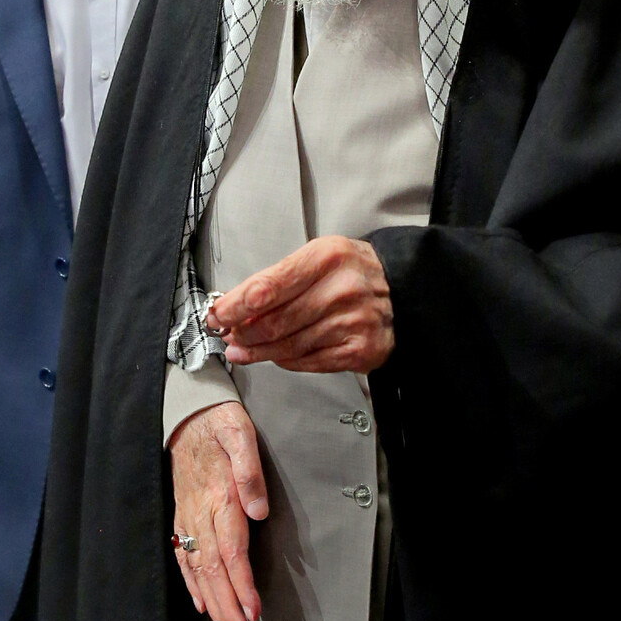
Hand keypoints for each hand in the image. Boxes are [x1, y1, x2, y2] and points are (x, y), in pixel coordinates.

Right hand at [168, 402, 266, 620]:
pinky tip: (201, 603)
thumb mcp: (240, 434)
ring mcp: (187, 517)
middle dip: (227, 605)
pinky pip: (183, 556)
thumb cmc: (219, 422)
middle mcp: (200, 514)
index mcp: (218, 498)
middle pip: (214, 569)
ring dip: (212, 601)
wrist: (185, 413)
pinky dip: (192, 583)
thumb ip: (250, 471)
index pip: (232, 551)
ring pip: (198, 568)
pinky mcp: (182, 516)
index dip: (242, 585)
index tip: (253, 611)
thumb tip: (259, 511)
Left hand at [206, 236, 392, 373]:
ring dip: (258, 352)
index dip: (234, 306)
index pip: (267, 287)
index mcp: (326, 258)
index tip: (217, 314)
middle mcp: (341, 289)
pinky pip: (309, 362)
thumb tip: (235, 308)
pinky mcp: (359, 349)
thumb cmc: (352, 272)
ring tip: (242, 351)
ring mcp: (352, 322)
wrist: (403, 289)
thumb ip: (277, 281)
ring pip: (288, 346)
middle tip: (228, 336)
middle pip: (274, 321)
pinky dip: (286, 361)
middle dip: (243, 332)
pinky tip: (275, 356)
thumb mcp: (317, 258)